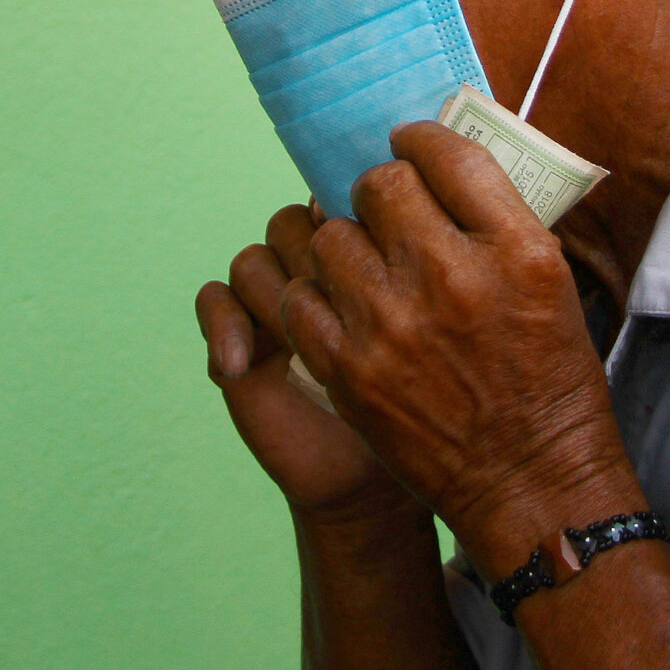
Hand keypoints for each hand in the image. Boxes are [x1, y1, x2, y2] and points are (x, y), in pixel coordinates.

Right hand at [197, 204, 412, 518]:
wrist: (404, 477)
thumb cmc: (443, 396)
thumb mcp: (454, 323)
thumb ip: (436, 264)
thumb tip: (425, 209)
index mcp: (371, 250)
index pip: (343, 193)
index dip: (347, 204)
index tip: (366, 229)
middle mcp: (320, 270)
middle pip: (295, 221)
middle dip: (316, 259)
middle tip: (351, 310)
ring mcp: (279, 304)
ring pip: (256, 258)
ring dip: (277, 296)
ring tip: (308, 349)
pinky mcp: (243, 344)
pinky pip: (214, 299)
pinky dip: (226, 326)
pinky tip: (244, 365)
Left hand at [279, 121, 641, 573]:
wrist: (530, 479)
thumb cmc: (548, 376)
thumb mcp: (551, 278)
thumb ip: (495, 215)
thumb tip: (435, 156)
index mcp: (514, 249)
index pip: (447, 155)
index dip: (419, 140)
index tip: (410, 145)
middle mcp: (451, 278)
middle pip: (378, 186)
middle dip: (379, 195)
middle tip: (388, 215)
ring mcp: (392, 325)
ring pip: (329, 236)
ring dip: (343, 242)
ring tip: (363, 264)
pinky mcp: (348, 370)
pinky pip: (300, 297)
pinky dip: (315, 295)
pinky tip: (340, 305)